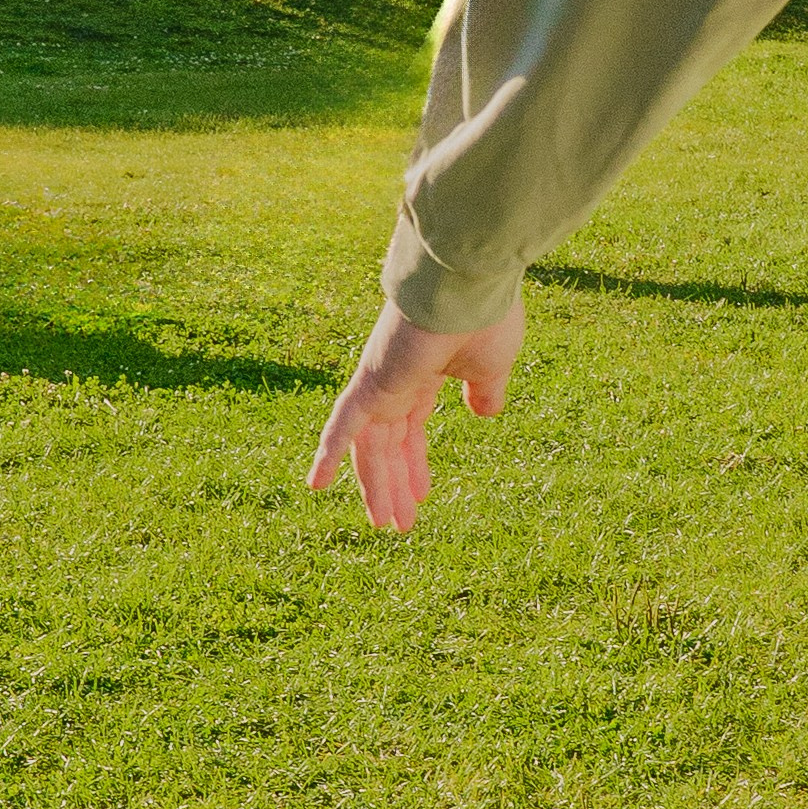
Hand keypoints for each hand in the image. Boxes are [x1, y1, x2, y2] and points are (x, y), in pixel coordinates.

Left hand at [308, 293, 523, 532]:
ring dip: (376, 487)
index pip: (411, 428)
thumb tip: (484, 414)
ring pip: (369, 447)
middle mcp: (395, 382)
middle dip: (393, 485)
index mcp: (425, 375)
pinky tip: (315, 485)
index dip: (413, 464)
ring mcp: (379, 382)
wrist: (468, 283)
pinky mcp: (369, 383)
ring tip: (384, 524)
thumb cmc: (485, 316)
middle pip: (386, 445)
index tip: (423, 496)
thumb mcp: (492, 367)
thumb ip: (484, 393)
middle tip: (397, 524)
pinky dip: (328, 453)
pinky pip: (342, 424)